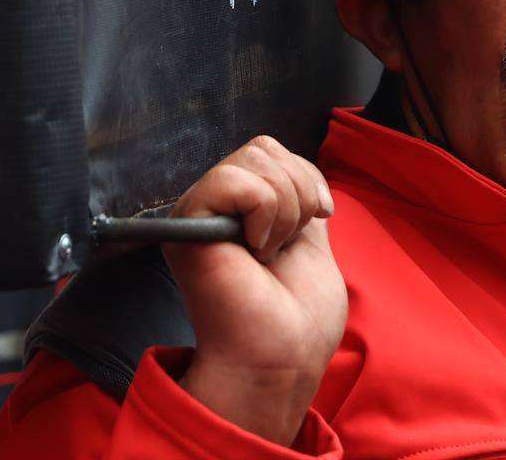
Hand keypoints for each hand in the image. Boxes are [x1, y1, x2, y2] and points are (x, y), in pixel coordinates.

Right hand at [164, 136, 345, 446]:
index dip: (306, 178)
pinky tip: (254, 253)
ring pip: (253, 159)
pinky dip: (263, 214)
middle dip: (298, 194)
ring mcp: (198, 212)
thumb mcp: (311, 245)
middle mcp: (214, 206)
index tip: (317, 217)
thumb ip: (301, 205)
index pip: (272, 150)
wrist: (283, 358)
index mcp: (240, 209)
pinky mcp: (188, 223)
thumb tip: (307, 176)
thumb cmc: (297, 320)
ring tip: (268, 253)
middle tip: (284, 247)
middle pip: (264, 148)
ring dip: (284, 210)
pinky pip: (235, 181)